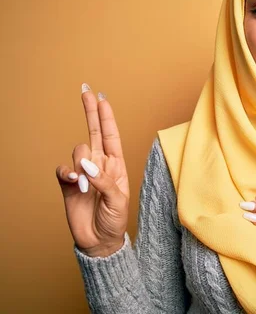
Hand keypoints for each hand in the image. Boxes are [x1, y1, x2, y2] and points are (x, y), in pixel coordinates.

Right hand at [55, 84, 128, 256]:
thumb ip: (105, 180)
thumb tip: (88, 164)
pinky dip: (67, 173)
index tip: (102, 98)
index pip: (111, 135)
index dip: (107, 116)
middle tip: (85, 91)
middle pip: (94, 132)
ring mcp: (83, 172)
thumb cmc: (115, 220)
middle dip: (90, 111)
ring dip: (83, 164)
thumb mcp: (119, 200)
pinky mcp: (67, 184)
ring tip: (88, 186)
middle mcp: (100, 164)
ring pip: (79, 151)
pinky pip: (63, 169)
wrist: (99, 240)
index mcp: (117, 165)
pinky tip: (74, 182)